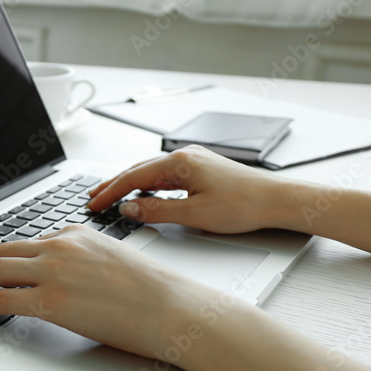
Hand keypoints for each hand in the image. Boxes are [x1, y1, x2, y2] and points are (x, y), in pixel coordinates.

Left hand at [0, 225, 212, 358]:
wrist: (173, 308)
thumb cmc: (155, 292)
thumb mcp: (115, 258)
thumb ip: (85, 259)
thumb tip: (68, 276)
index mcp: (77, 233)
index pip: (29, 241)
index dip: (4, 253)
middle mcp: (61, 246)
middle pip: (4, 251)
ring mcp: (53, 272)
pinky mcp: (50, 301)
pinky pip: (1, 299)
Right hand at [86, 145, 287, 233]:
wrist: (277, 200)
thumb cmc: (244, 205)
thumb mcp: (194, 214)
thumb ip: (156, 211)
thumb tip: (129, 209)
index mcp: (179, 163)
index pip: (132, 178)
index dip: (110, 192)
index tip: (93, 203)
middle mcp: (184, 156)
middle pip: (138, 170)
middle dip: (113, 185)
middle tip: (92, 197)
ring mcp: (193, 160)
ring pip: (151, 172)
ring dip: (129, 184)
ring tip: (110, 195)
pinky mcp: (201, 168)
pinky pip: (165, 175)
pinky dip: (147, 184)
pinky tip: (142, 193)